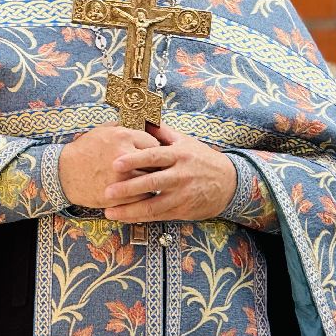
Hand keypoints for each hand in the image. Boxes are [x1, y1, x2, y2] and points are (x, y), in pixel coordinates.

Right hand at [58, 124, 159, 207]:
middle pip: (155, 163)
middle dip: (155, 166)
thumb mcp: (103, 130)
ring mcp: (122, 177)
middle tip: (154, 168)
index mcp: (123, 136)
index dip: (154, 150)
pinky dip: (142, 195)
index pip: (154, 143)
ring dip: (150, 181)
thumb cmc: (85, 150)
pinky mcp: (118, 196)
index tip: (152, 154)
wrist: (63, 173)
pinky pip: (142, 197)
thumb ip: (125, 126)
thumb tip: (146, 124)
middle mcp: (124, 156)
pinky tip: (136, 191)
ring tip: (146, 180)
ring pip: (151, 181)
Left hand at [101, 122, 238, 222]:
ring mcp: (182, 194)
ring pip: (153, 205)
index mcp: (179, 155)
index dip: (134, 160)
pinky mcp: (183, 209)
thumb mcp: (186, 142)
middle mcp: (181, 175)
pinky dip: (141, 218)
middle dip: (127, 188)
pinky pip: (159, 215)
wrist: (229, 182)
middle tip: (106, 191)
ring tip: (109, 212)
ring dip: (130, 210)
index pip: (154, 156)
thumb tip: (143, 117)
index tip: (115, 163)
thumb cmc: (202, 159)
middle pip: (151, 183)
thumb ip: (163, 132)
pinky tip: (126, 217)